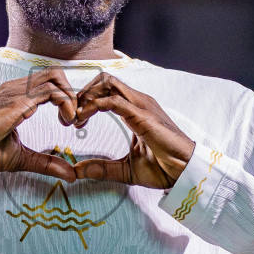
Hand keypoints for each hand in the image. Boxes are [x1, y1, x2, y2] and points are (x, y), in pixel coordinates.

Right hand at [0, 68, 78, 180]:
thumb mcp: (23, 158)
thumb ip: (46, 163)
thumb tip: (71, 175)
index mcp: (17, 96)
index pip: (49, 83)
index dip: (66, 98)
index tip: (72, 121)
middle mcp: (18, 89)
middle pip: (56, 74)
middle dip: (73, 94)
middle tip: (76, 119)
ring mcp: (17, 91)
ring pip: (55, 77)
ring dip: (71, 98)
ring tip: (72, 121)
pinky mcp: (18, 100)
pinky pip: (51, 90)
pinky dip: (66, 102)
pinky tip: (66, 121)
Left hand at [71, 73, 194, 187]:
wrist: (185, 173)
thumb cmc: (163, 168)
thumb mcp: (125, 169)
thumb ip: (102, 168)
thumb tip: (78, 171)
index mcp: (134, 109)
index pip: (106, 89)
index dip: (85, 100)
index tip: (72, 120)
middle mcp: (138, 102)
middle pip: (103, 80)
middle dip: (82, 93)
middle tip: (68, 117)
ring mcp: (141, 106)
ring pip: (107, 83)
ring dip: (85, 96)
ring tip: (75, 117)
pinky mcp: (142, 115)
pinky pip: (113, 100)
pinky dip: (93, 105)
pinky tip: (83, 118)